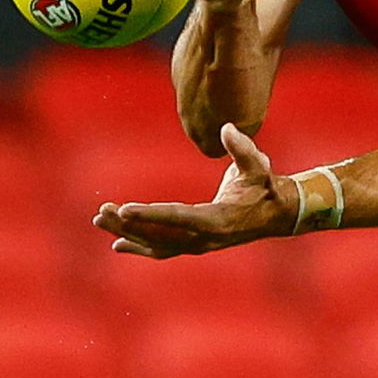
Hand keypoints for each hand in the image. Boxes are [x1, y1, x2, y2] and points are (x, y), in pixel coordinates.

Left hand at [92, 124, 295, 257]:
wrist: (276, 213)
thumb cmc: (266, 186)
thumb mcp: (259, 166)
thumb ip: (243, 149)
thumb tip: (226, 128)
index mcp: (218, 220)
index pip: (178, 218)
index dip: (150, 214)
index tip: (125, 209)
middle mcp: (204, 239)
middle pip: (159, 234)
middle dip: (128, 223)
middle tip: (103, 211)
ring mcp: (198, 245)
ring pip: (155, 243)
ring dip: (127, 232)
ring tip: (100, 219)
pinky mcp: (193, 245)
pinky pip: (161, 249)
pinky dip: (138, 246)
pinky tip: (117, 243)